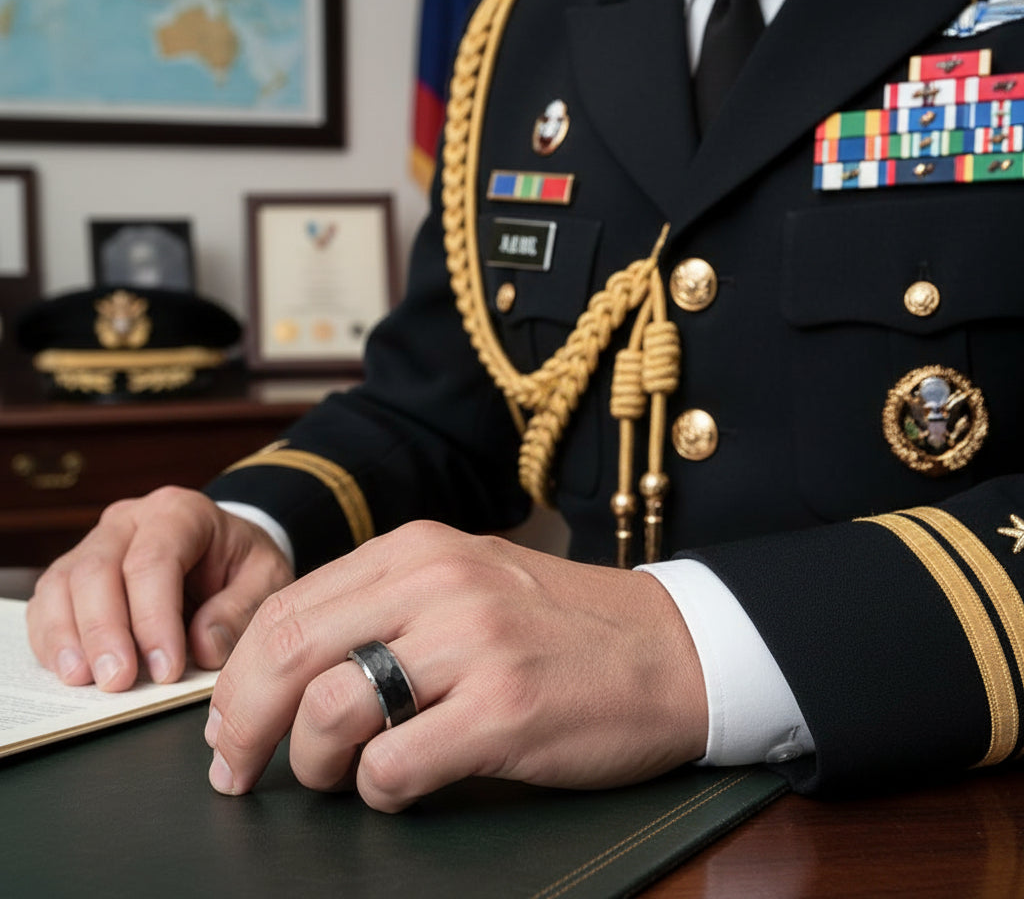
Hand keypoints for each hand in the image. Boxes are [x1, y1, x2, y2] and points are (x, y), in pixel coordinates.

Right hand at [26, 486, 293, 690]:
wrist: (227, 551)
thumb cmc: (245, 564)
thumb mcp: (266, 579)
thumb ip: (241, 609)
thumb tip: (204, 648)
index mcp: (181, 512)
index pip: (155, 561)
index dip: (154, 618)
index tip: (167, 669)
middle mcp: (130, 520)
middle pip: (98, 570)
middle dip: (105, 632)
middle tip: (119, 681)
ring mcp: (96, 543)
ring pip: (64, 584)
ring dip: (70, 638)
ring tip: (86, 681)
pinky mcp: (75, 574)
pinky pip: (48, 602)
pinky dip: (53, 638)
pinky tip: (70, 669)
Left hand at [205, 521, 707, 811]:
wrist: (671, 648)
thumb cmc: (562, 623)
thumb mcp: (467, 580)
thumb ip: (384, 605)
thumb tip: (290, 667)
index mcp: (420, 547)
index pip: (289, 605)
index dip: (240, 674)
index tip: (227, 722)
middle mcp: (440, 582)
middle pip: (289, 650)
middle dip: (241, 722)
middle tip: (235, 767)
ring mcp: (474, 643)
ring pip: (329, 710)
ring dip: (313, 761)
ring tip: (336, 775)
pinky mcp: (505, 710)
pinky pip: (392, 766)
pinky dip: (378, 791)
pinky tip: (402, 785)